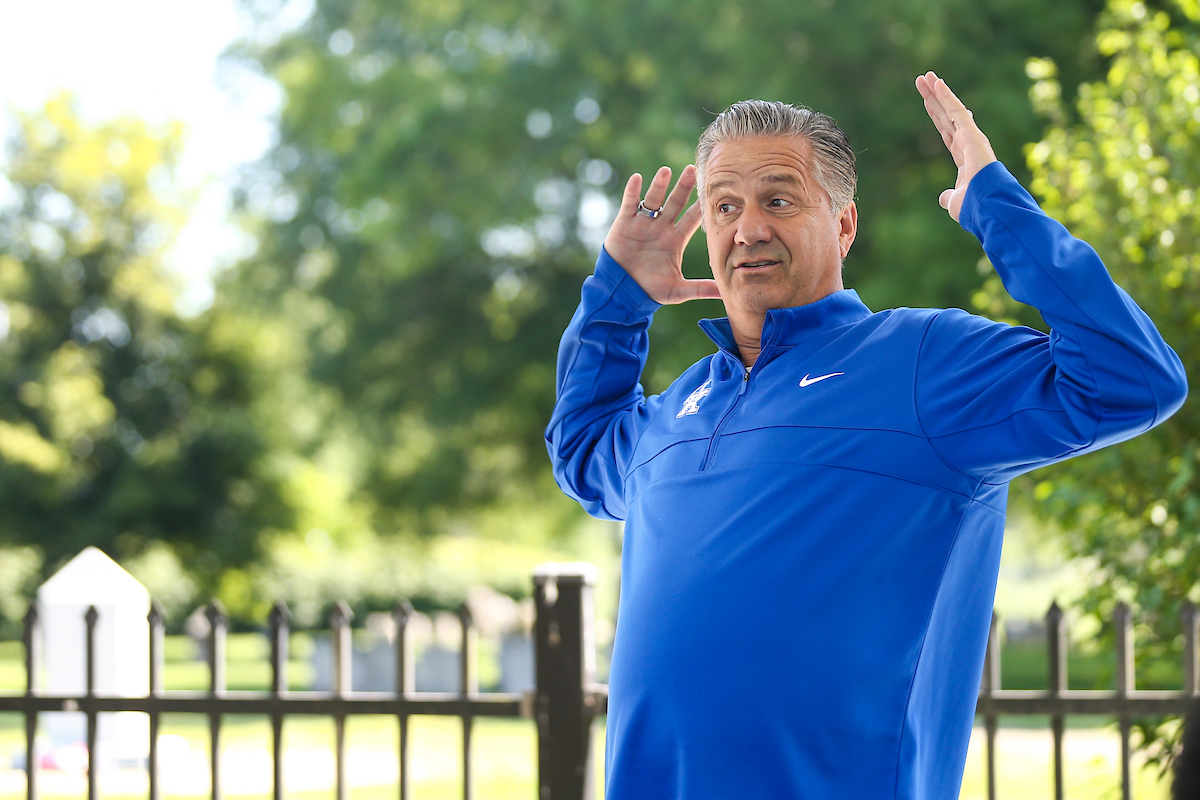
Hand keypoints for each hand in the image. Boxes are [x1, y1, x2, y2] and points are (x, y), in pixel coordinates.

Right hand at [603, 164, 720, 304]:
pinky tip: (637, 179)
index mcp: (675, 239)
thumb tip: (724, 293)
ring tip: (665, 171)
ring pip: (654, 200)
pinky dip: (632, 192)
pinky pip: (630, 204)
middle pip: (675, 203)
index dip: (700, 206)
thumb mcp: (677, 291)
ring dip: (659, 185)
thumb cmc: (650, 291)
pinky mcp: (625, 224)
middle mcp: (661, 227)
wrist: (622, 292)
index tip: (713, 191)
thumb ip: (700, 288)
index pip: (692, 219)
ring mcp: (643, 224)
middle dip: (683, 187)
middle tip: (692, 169)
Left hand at [915, 71, 997, 221]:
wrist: (987, 207)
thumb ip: (949, 197)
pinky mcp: (972, 134)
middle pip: (945, 116)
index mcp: (964, 157)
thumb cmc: (975, 207)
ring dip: (937, 92)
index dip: (936, 116)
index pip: (946, 131)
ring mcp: (971, 137)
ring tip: (925, 76)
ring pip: (950, 109)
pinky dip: (946, 97)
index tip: (927, 102)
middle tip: (922, 80)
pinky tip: (936, 83)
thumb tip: (944, 198)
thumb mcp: (955, 202)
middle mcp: (968, 143)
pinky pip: (956, 112)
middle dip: (933, 99)